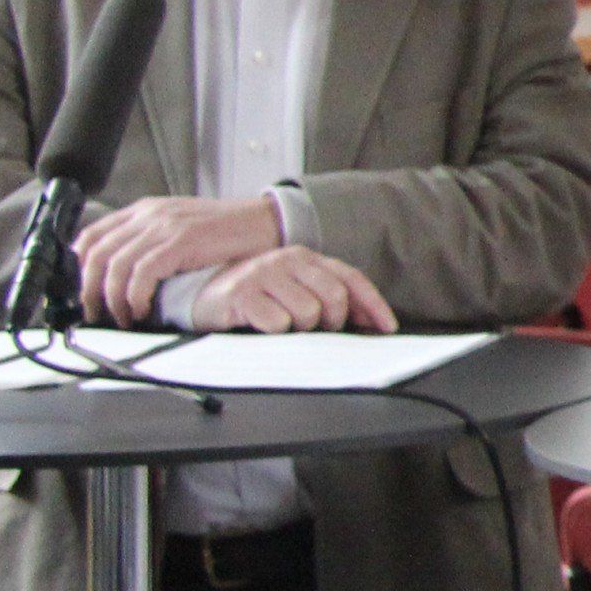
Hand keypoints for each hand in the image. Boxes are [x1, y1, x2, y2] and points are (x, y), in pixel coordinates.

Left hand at [79, 195, 285, 322]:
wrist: (265, 221)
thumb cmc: (226, 232)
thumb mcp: (179, 229)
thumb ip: (151, 242)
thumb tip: (123, 274)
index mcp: (144, 210)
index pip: (91, 235)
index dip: (78, 267)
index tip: (81, 292)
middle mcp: (148, 214)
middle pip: (95, 253)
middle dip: (88, 289)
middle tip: (95, 313)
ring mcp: (164, 226)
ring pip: (115, 265)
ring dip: (112, 299)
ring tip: (121, 318)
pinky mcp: (181, 241)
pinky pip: (143, 273)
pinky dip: (137, 296)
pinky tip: (143, 310)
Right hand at [184, 249, 395, 334]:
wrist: (202, 295)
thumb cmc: (254, 296)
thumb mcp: (292, 289)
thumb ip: (325, 296)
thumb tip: (366, 320)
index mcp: (305, 258)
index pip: (350, 278)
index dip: (373, 304)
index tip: (387, 327)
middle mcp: (287, 260)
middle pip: (334, 296)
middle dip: (333, 321)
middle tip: (318, 330)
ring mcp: (264, 274)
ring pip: (308, 312)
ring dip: (300, 328)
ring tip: (282, 324)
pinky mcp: (242, 293)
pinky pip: (277, 323)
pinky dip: (275, 332)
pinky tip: (261, 325)